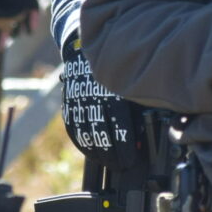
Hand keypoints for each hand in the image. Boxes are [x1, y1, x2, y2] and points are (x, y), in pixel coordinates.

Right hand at [60, 35, 139, 166]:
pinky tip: (90, 152)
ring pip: (85, 134)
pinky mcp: (68, 102)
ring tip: (107, 164)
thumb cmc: (118, 63)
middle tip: (121, 167)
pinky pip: (72, 127)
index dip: (124, 147)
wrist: (85, 45)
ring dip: (96, 153)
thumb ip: (137, 107)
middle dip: (112, 155)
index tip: (130, 160)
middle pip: (101, 134)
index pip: (118, 126)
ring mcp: (77, 101)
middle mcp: (93, 97)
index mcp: (112, 91)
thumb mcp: (131, 82)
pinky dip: (81, 142)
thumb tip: (142, 135)